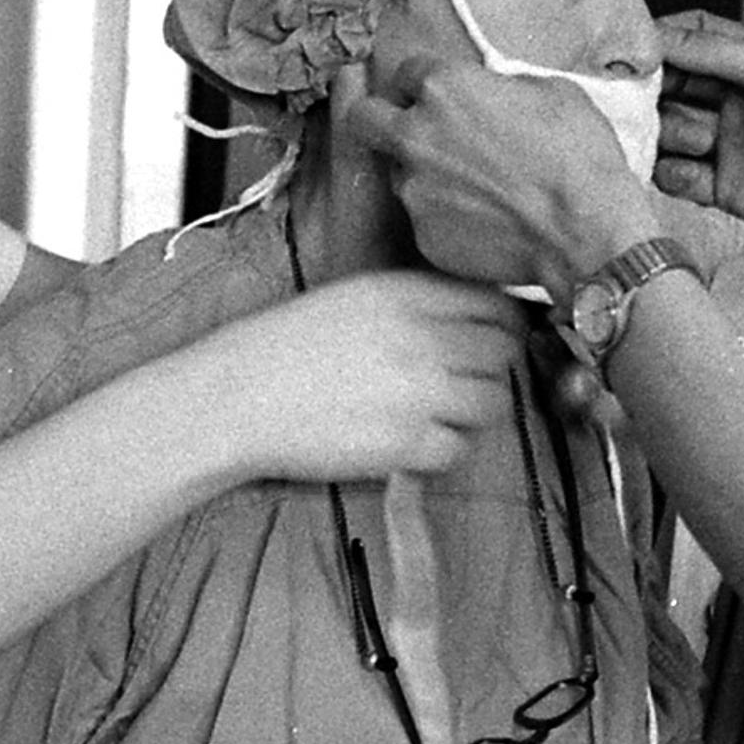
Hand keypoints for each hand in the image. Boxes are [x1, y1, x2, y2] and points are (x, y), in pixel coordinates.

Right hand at [174, 270, 520, 483]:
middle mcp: (423, 337)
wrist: (238, 395)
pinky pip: (458, 449)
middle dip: (492, 368)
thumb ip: (419, 300)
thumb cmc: (288, 346)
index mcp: (409, 293)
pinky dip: (443, 449)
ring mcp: (420, 393)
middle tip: (463, 381)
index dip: (505, 325)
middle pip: (505, 353)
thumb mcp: (356, 297)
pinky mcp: (406, 443)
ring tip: (435, 413)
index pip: (498, 304)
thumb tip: (477, 313)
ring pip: (493, 403)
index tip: (492, 340)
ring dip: (473, 411)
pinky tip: (412, 440)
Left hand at [340, 55, 667, 294]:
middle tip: (410, 131)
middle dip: (379, 119)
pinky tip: (485, 222)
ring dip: (424, 176)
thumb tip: (494, 91)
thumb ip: (503, 86)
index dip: (424, 84)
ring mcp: (414, 190)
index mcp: (444, 88)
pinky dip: (447, 219)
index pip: (406, 72)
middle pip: (364, 118)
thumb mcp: (552, 92)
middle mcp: (416, 135)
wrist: (586, 231)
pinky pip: (425, 220)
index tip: (439, 97)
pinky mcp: (423, 235)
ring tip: (474, 190)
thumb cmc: (578, 157)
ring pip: (398, 174)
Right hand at [653, 12, 743, 254]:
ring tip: (698, 140)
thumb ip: (715, 51)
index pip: (689, 39)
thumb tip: (659, 36)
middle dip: (650, 91)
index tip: (625, 50)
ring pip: (667, 130)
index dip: (656, 42)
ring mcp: (726, 142)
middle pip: (669, 85)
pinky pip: (676, 175)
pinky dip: (673, 172)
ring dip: (669, 133)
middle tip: (630, 97)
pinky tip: (693, 170)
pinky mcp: (721, 186)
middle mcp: (734, 98)